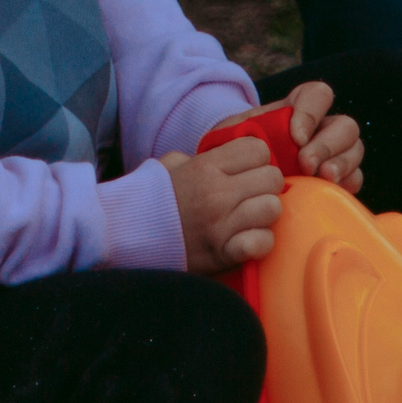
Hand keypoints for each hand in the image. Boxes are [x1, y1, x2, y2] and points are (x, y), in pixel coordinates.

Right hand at [160, 134, 285, 273]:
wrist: (128, 237)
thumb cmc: (151, 200)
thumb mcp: (169, 166)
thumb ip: (199, 156)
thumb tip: (226, 152)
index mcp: (205, 167)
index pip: (258, 149)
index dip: (256, 159)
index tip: (245, 170)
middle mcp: (217, 193)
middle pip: (272, 177)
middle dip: (264, 185)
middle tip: (249, 195)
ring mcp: (221, 225)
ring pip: (273, 208)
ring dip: (264, 214)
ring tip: (248, 217)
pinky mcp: (223, 253)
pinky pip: (262, 242)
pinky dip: (259, 242)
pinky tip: (245, 239)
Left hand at [243, 82, 363, 194]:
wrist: (234, 180)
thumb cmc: (233, 153)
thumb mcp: (231, 137)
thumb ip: (242, 133)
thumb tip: (251, 140)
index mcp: (296, 111)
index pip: (317, 95)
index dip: (311, 112)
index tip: (295, 137)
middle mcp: (320, 130)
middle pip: (345, 126)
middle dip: (328, 145)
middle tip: (307, 164)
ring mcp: (332, 156)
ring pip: (354, 151)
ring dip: (341, 164)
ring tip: (322, 178)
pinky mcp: (335, 182)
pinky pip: (354, 179)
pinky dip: (345, 186)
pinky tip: (327, 193)